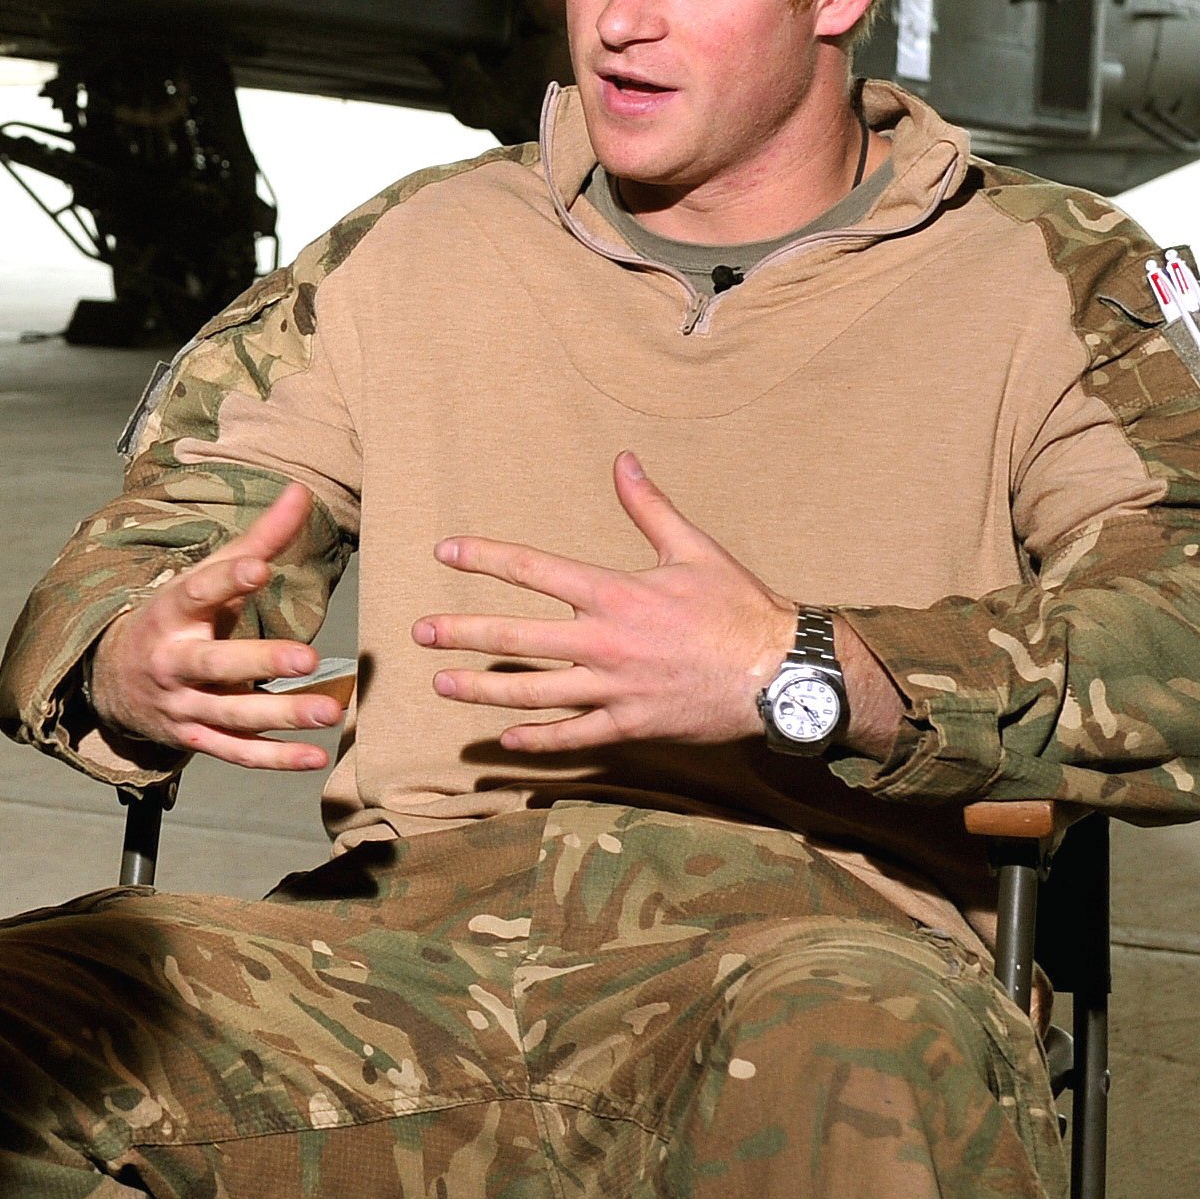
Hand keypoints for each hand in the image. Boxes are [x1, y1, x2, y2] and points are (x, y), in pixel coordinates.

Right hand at [88, 484, 347, 771]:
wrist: (114, 678)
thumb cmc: (178, 617)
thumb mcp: (206, 576)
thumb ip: (258, 540)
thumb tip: (301, 491)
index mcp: (173, 611)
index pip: (199, 591)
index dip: (228, 579)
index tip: (259, 567)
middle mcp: (173, 660)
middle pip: (215, 664)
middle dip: (259, 663)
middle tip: (307, 659)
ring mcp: (181, 704)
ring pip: (231, 715)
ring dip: (282, 716)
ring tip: (331, 710)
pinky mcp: (193, 739)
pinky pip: (236, 753)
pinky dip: (275, 759)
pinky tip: (316, 756)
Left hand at [420, 454, 900, 756]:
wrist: (780, 675)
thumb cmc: (739, 607)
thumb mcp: (693, 548)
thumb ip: (649, 506)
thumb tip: (623, 460)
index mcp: (614, 593)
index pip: (533, 570)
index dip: (485, 557)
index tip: (445, 551)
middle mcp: (604, 642)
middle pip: (517, 637)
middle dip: (462, 634)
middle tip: (419, 633)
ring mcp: (613, 689)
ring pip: (533, 692)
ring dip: (482, 690)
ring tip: (442, 686)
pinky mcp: (630, 726)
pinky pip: (573, 736)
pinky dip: (538, 739)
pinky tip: (505, 739)